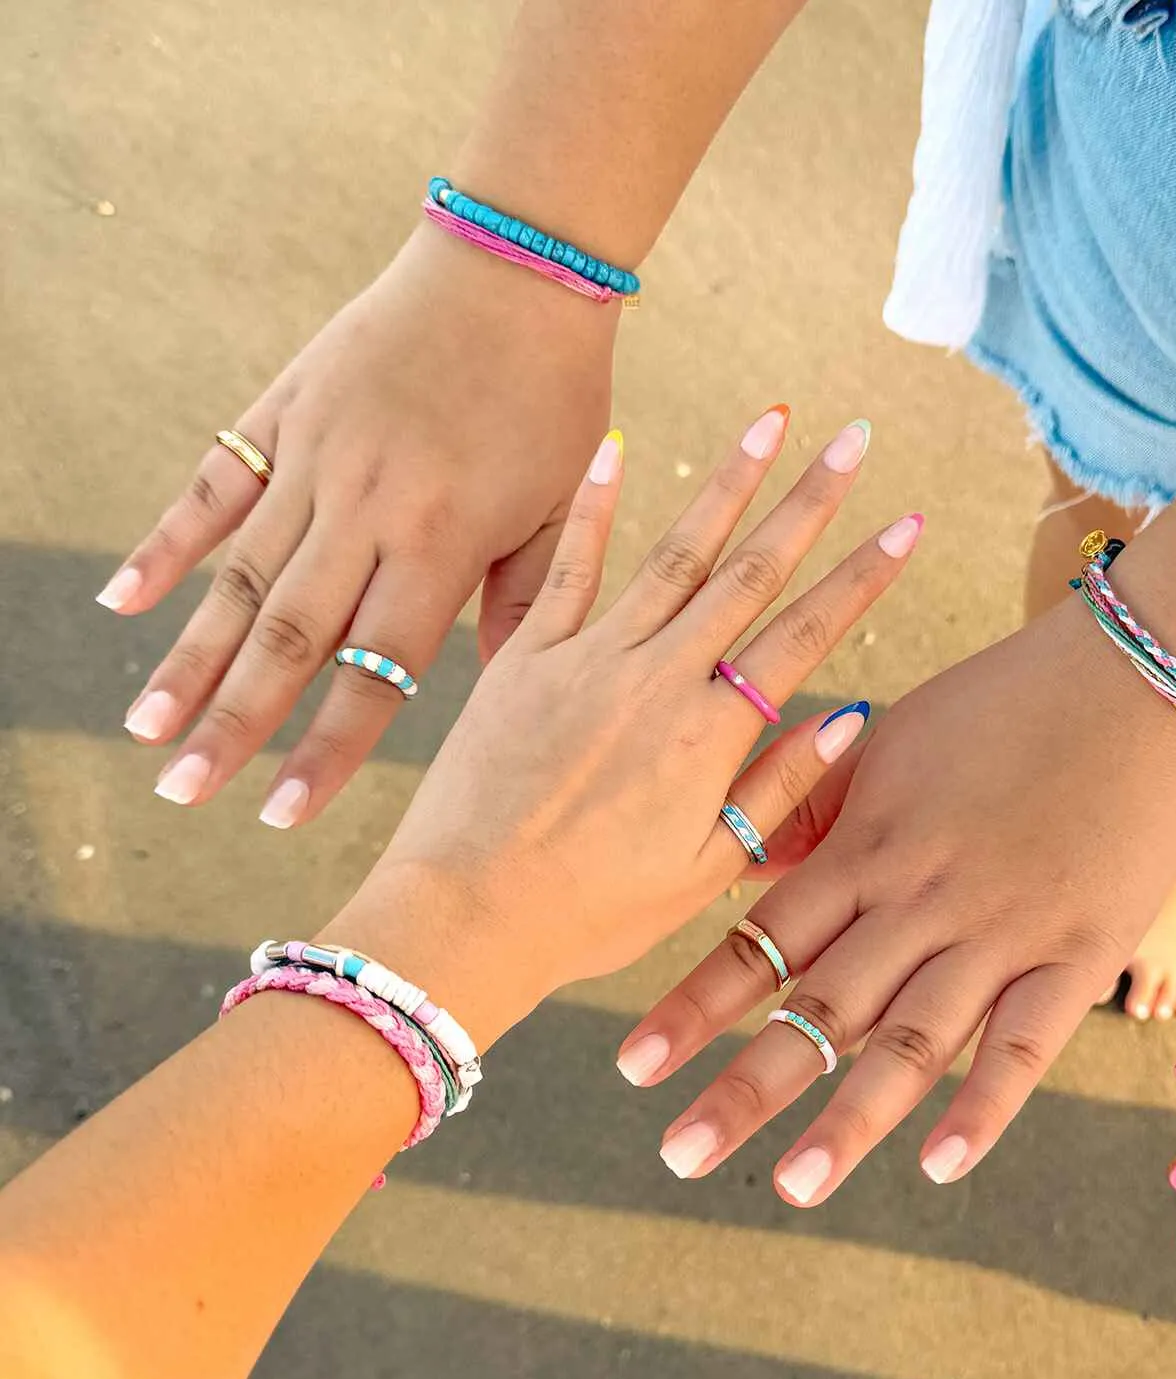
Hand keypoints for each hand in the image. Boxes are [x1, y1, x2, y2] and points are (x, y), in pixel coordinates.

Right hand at [101, 224, 617, 825]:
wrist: (512, 274)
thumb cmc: (552, 404)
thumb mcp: (558, 514)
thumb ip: (524, 609)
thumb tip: (504, 697)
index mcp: (439, 547)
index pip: (374, 673)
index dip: (327, 750)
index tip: (283, 815)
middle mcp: (365, 512)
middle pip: (285, 638)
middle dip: (233, 724)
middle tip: (184, 791)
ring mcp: (315, 461)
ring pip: (238, 576)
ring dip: (188, 657)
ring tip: (146, 727)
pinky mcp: (284, 413)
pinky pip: (214, 488)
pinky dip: (167, 545)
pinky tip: (125, 604)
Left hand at [323, 411, 919, 1044]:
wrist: (464, 915)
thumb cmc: (590, 911)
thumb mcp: (705, 870)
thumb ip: (776, 789)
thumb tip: (846, 718)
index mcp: (709, 733)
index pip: (805, 635)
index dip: (862, 576)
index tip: (907, 523)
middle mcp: (657, 677)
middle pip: (751, 572)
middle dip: (811, 500)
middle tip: (853, 438)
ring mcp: (588, 657)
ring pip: (675, 551)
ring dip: (727, 481)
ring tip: (770, 421)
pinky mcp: (525, 656)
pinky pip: (567, 565)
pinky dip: (595, 506)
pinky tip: (619, 449)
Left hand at [619, 604, 1175, 1202]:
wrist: (1135, 678)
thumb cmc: (1004, 702)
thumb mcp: (893, 741)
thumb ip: (825, 811)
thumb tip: (754, 863)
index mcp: (866, 846)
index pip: (763, 941)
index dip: (696, 1007)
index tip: (634, 1067)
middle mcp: (919, 899)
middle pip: (819, 1006)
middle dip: (746, 1086)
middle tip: (679, 1154)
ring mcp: (1000, 931)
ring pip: (911, 1041)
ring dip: (848, 1120)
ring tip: (792, 1190)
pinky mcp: (1079, 952)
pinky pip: (1025, 1043)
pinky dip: (984, 1107)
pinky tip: (940, 1168)